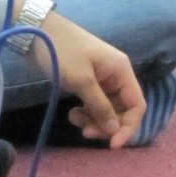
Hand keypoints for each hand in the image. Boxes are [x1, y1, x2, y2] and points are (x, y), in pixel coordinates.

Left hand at [36, 9, 145, 148]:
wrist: (38, 32)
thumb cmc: (63, 52)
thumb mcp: (82, 80)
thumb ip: (100, 106)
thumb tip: (115, 130)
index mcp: (122, 71)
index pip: (137, 105)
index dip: (128, 127)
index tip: (112, 145)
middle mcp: (116, 76)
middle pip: (122, 110)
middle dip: (107, 125)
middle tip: (86, 133)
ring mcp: (102, 79)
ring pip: (107, 110)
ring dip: (94, 120)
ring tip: (75, 120)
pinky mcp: (88, 82)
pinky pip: (95, 104)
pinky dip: (86, 113)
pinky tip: (73, 114)